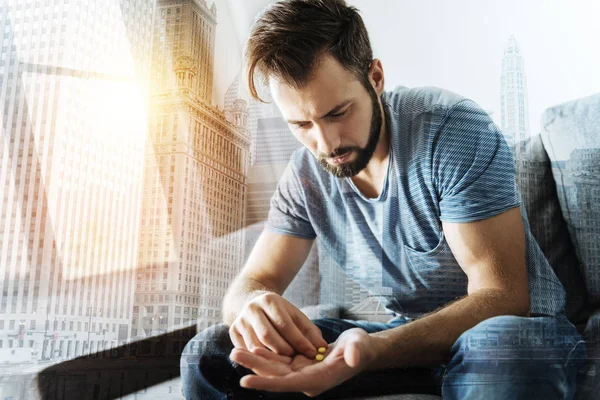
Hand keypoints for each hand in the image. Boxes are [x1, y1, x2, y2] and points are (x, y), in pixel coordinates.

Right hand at [229, 292, 327, 358]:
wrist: (251, 301)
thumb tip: (323, 348)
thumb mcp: (295, 315)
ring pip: (255, 346)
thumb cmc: (279, 313)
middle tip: (296, 360)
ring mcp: (240, 320)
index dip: (299, 341)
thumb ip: (309, 331)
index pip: (285, 325)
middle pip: (268, 336)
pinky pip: (246, 351)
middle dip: (284, 351)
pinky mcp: (233, 332)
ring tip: (284, 363)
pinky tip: (270, 362)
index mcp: (270, 301)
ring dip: (271, 358)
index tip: (312, 353)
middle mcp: (252, 309)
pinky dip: (258, 359)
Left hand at [230, 327, 375, 396]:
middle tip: (234, 354)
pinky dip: (265, 355)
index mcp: (317, 380)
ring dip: (256, 360)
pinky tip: (251, 346)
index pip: (286, 384)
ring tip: (235, 351)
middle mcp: (306, 380)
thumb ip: (355, 353)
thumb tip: (352, 358)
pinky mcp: (299, 364)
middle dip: (254, 367)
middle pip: (275, 376)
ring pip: (274, 368)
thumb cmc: (360, 348)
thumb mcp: (359, 347)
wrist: (359, 350)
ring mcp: (301, 372)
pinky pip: (279, 361)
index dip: (266, 382)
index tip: (245, 381)